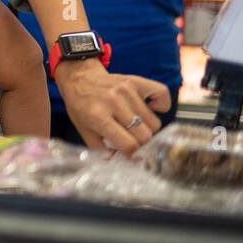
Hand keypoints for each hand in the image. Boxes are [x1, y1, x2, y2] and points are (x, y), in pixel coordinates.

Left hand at [56, 59, 171, 154]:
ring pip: (154, 121)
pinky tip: (149, 108)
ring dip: (147, 126)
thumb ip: (102, 149)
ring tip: (134, 122)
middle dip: (140, 142)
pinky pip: (162, 94)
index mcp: (98, 117)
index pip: (129, 144)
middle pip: (145, 134)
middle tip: (131, 138)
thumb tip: (123, 163)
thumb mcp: (84, 131)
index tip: (131, 154)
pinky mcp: (136, 81)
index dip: (133, 154)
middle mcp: (114, 102)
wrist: (79, 79)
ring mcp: (126, 90)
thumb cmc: (81, 107)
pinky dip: (161, 104)